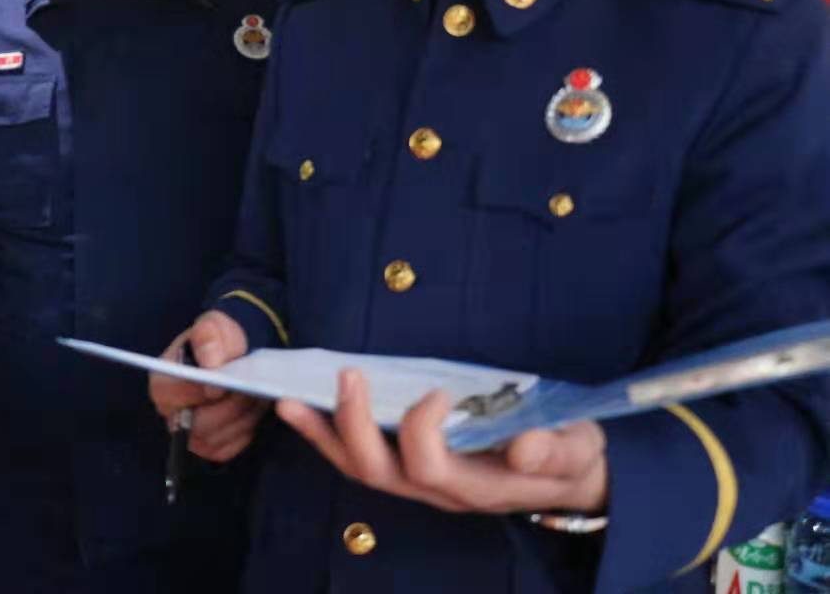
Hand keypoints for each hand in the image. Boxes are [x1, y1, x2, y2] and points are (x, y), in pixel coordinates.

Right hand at [149, 311, 267, 461]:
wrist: (237, 361)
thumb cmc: (219, 343)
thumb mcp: (214, 327)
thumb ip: (209, 334)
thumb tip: (210, 362)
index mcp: (162, 381)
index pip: (169, 392)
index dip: (195, 390)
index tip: (221, 384)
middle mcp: (171, 413)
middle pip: (198, 422)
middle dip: (228, 406)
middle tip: (252, 390)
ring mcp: (191, 435)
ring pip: (217, 436)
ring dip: (242, 417)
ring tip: (258, 396)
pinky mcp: (212, 449)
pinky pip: (231, 446)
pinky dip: (247, 429)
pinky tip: (253, 410)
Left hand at [276, 369, 607, 515]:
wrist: (568, 479)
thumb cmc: (569, 457)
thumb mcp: (577, 452)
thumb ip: (556, 451)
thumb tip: (524, 448)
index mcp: (478, 486)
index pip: (430, 467)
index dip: (422, 430)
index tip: (439, 391)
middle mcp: (439, 491)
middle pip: (379, 471)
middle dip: (354, 423)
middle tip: (347, 375)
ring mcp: (418, 482)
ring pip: (357, 468)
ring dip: (323, 432)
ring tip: (289, 399)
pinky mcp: (406, 466)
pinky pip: (356, 457)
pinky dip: (324, 434)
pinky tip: (299, 407)